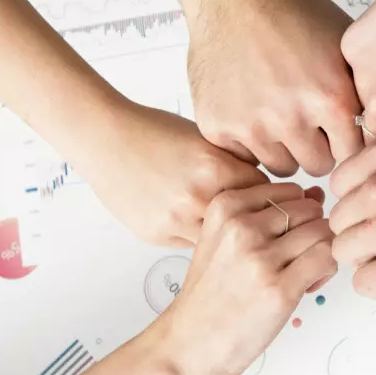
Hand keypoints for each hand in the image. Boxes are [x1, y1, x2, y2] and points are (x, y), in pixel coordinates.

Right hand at [68, 182, 333, 374]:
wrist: (190, 343)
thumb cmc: (210, 295)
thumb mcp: (223, 240)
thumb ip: (267, 215)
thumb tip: (316, 195)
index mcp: (224, 206)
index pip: (289, 190)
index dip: (297, 213)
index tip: (286, 238)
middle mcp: (241, 226)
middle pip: (309, 209)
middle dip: (313, 232)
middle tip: (298, 259)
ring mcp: (260, 257)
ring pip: (322, 232)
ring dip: (321, 252)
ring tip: (302, 274)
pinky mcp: (279, 287)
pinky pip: (327, 259)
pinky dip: (325, 271)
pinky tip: (306, 286)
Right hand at [73, 102, 268, 246]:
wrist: (104, 138)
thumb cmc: (151, 130)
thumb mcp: (204, 138)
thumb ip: (233, 163)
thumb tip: (262, 186)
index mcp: (215, 167)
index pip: (266, 193)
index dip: (269, 195)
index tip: (270, 198)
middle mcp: (197, 197)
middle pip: (246, 221)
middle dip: (251, 220)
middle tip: (253, 216)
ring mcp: (176, 220)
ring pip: (219, 240)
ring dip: (224, 234)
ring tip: (223, 223)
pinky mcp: (157, 234)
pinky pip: (191, 244)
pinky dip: (195, 235)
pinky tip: (190, 220)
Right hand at [185, 0, 361, 176]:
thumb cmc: (290, 11)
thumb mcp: (344, 46)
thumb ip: (361, 92)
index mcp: (331, 98)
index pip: (353, 155)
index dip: (346, 142)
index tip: (338, 132)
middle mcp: (291, 117)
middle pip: (318, 166)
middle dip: (317, 148)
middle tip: (307, 121)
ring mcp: (251, 125)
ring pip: (280, 166)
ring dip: (283, 147)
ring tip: (279, 113)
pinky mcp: (217, 126)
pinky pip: (244, 156)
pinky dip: (249, 140)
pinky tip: (251, 108)